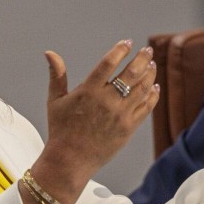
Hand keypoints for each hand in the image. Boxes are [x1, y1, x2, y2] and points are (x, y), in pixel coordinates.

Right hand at [34, 40, 158, 201]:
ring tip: (151, 65)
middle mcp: (106, 101)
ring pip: (142, 88)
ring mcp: (120, 115)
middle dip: (142, 58)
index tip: (127, 43)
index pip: (108, 63)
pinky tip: (154, 86)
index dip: (120, 50)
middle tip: (147, 50)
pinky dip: (152, 95)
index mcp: (88, 91)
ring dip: (149, 74)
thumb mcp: (55, 100)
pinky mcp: (128, 128)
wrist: (70, 160)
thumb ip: (57, 75)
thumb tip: (49, 53)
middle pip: (131, 73)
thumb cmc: (60, 129)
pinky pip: (146, 107)